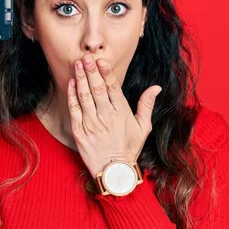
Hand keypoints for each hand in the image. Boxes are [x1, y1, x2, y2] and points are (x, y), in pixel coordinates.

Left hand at [67, 53, 161, 176]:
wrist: (114, 171)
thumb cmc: (129, 149)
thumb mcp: (143, 128)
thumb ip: (147, 105)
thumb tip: (156, 87)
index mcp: (121, 113)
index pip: (113, 87)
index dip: (106, 72)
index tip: (101, 60)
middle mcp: (106, 116)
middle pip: (97, 88)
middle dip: (91, 70)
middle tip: (86, 57)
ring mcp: (91, 123)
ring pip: (84, 96)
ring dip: (80, 78)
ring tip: (77, 64)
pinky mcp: (79, 130)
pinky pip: (74, 109)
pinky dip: (72, 95)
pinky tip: (72, 83)